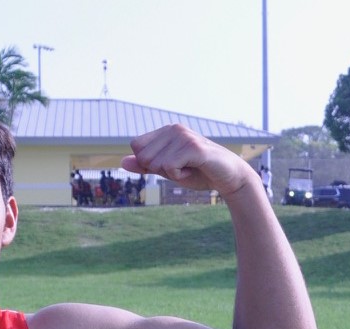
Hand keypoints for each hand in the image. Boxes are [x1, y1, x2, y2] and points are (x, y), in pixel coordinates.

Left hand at [121, 125, 252, 198]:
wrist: (228, 177)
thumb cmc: (198, 172)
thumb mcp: (167, 170)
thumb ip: (145, 166)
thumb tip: (122, 161)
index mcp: (166, 131)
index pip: (136, 146)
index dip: (149, 163)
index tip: (171, 164)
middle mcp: (174, 129)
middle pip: (143, 157)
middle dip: (160, 170)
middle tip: (182, 167)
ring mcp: (184, 136)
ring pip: (155, 164)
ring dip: (172, 174)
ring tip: (190, 167)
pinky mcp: (193, 147)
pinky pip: (168, 168)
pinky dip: (179, 176)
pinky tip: (194, 169)